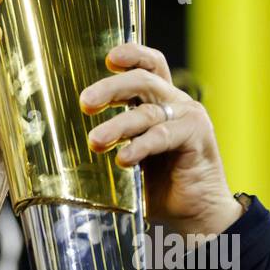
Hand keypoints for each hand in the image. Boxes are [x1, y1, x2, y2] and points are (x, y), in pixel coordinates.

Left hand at [79, 43, 242, 236]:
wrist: (198, 214)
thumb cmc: (163, 186)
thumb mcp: (133, 155)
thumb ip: (116, 140)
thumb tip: (71, 139)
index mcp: (161, 102)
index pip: (149, 66)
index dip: (131, 55)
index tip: (108, 58)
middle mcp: (176, 104)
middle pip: (143, 80)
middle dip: (111, 88)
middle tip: (85, 103)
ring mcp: (188, 118)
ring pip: (147, 112)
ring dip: (117, 126)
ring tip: (95, 141)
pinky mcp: (197, 137)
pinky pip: (162, 136)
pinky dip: (140, 146)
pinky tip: (123, 158)